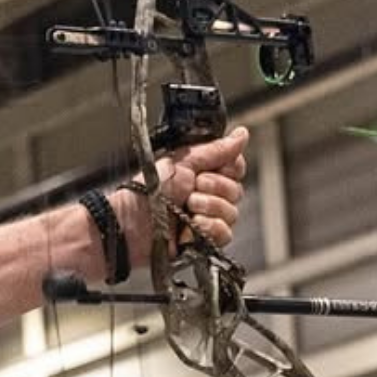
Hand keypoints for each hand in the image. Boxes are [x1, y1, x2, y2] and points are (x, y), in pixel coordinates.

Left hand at [157, 125, 248, 247]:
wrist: (134, 221)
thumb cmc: (149, 190)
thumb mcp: (184, 161)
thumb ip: (216, 149)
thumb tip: (242, 134)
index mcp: (205, 173)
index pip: (236, 168)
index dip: (228, 169)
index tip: (209, 169)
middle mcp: (210, 196)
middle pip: (236, 191)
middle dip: (214, 187)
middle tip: (192, 188)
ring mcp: (208, 219)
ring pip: (231, 212)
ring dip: (208, 207)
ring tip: (187, 207)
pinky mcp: (205, 241)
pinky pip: (225, 233)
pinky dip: (208, 227)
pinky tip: (191, 225)